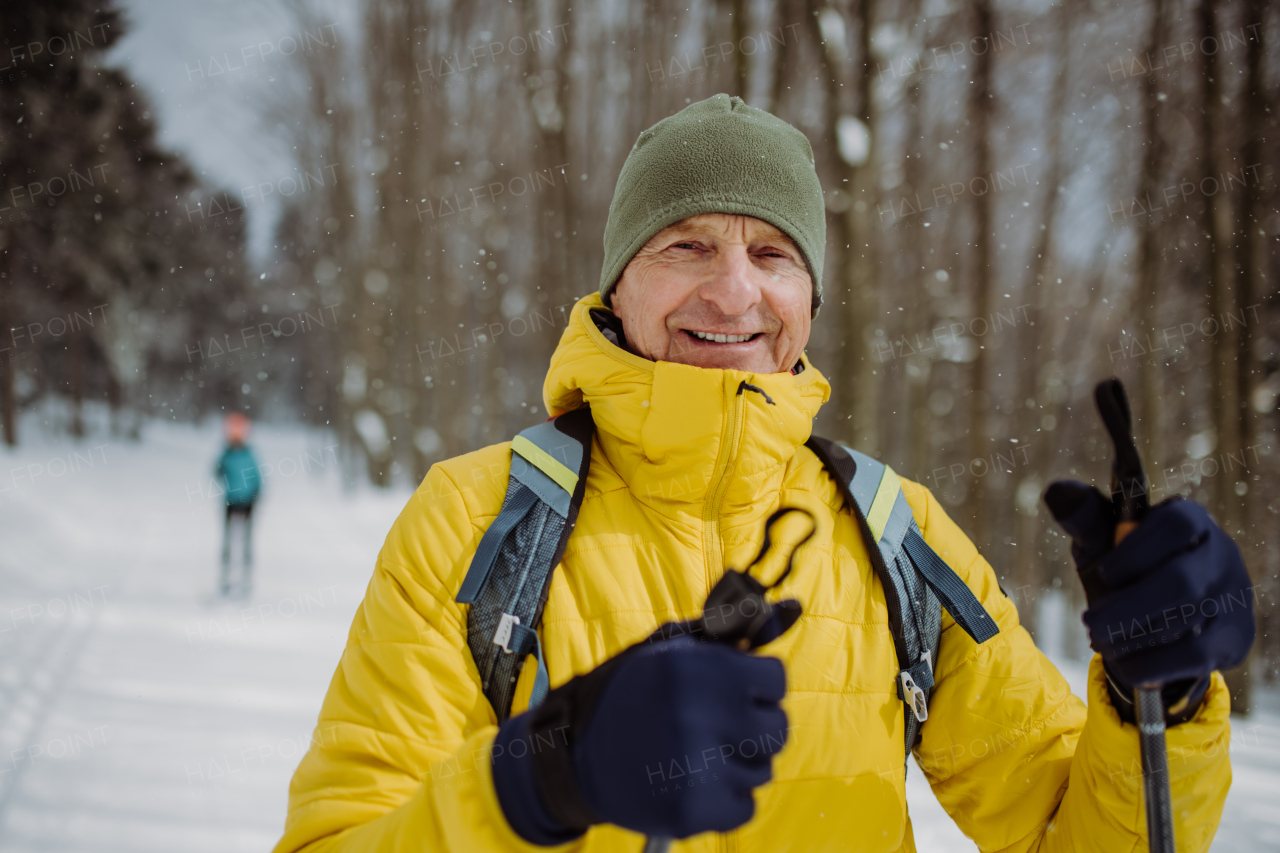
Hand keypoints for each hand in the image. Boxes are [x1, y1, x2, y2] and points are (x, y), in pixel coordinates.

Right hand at [491, 632, 787, 843]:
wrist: (573, 755)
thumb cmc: (629, 694)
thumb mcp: (669, 650)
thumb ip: (727, 632)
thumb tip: (789, 608)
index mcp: (695, 669)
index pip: (775, 679)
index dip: (755, 685)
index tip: (730, 691)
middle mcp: (698, 716)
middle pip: (777, 728)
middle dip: (752, 726)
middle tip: (715, 726)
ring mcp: (696, 769)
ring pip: (762, 769)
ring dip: (737, 763)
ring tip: (695, 753)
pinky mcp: (692, 812)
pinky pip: (745, 807)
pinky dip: (725, 800)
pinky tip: (693, 782)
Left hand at [1044, 482, 1254, 720]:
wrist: (1155, 620)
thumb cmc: (1126, 569)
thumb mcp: (1101, 542)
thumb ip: (1084, 519)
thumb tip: (1057, 491)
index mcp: (1190, 520)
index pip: (1176, 524)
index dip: (1136, 551)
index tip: (1104, 573)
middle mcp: (1220, 554)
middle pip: (1181, 582)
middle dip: (1127, 608)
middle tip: (1090, 623)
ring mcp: (1233, 596)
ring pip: (1187, 621)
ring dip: (1134, 637)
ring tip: (1101, 641)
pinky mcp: (1234, 637)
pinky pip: (1196, 656)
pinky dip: (1153, 664)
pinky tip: (1127, 666)